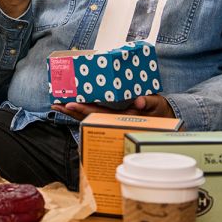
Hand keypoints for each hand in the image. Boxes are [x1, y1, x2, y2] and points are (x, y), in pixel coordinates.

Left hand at [50, 95, 175, 120]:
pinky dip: (81, 109)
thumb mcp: (156, 104)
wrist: (165, 118)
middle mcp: (113, 119)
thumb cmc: (159, 110)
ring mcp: (111, 118)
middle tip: (56, 104)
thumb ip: (147, 102)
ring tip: (57, 105)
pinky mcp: (112, 115)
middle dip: (72, 111)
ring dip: (72, 111)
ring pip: (88, 116)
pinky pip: (93, 114)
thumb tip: (138, 102)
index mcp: (122, 116)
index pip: (99, 113)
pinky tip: (70, 104)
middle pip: (88, 116)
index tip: (71, 103)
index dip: (84, 109)